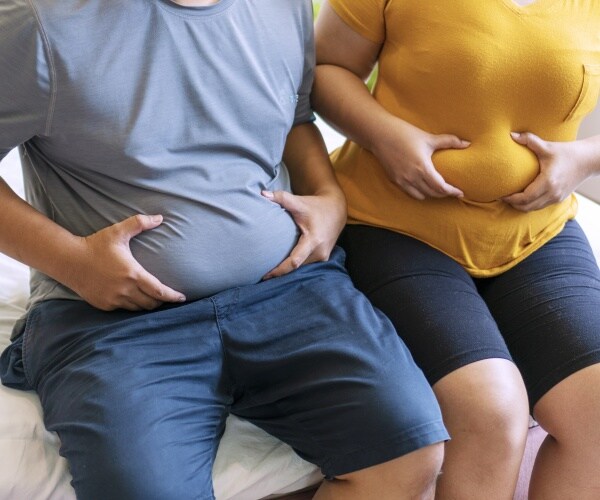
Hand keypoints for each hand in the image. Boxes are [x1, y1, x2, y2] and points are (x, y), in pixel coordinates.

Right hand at [65, 214, 185, 310]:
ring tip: (152, 298)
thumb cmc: (95, 245)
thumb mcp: (118, 232)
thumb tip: (160, 217)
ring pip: (138, 308)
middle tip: (167, 296)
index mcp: (133, 274)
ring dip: (147, 304)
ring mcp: (114, 299)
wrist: (68, 260)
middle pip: (151, 303)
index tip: (182, 297)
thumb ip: (139, 223)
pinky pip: (124, 309)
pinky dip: (131, 305)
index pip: (160, 291)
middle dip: (161, 301)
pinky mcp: (105, 305)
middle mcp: (125, 290)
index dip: (173, 296)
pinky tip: (134, 298)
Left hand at [261, 189, 345, 278]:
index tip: (266, 275)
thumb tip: (262, 194)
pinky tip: (283, 267)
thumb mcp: (299, 202)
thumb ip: (281, 198)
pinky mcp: (323, 258)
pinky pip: (306, 265)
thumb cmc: (316, 206)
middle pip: (296, 267)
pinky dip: (294, 266)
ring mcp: (323, 257)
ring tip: (270, 273)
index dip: (279, 270)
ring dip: (287, 270)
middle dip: (280, 272)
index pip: (294, 261)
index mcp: (313, 240)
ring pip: (301, 267)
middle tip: (262, 276)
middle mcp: (320, 252)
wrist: (336, 210)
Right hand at [371, 117, 467, 199]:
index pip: (440, 187)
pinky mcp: (395, 180)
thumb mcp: (429, 138)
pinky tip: (423, 187)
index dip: (452, 192)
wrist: (380, 135)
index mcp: (422, 168)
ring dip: (431, 194)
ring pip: (421, 196)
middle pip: (433, 193)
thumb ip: (449, 141)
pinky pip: (410, 193)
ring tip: (438, 189)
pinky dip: (419, 193)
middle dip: (444, 194)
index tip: (460, 193)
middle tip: (452, 190)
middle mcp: (412, 178)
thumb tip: (467, 144)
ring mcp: (402, 181)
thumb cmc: (405, 134)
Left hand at [503, 132, 594, 211]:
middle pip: (527, 207)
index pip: (525, 198)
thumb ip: (529, 140)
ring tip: (510, 198)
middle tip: (502, 197)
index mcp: (548, 182)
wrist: (588, 160)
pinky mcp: (559, 199)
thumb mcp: (547, 146)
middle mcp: (552, 193)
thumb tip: (511, 135)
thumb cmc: (567, 152)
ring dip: (520, 206)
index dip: (511, 199)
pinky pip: (540, 206)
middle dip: (513, 204)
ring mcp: (556, 198)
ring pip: (533, 209)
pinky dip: (529, 205)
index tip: (501, 194)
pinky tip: (522, 197)